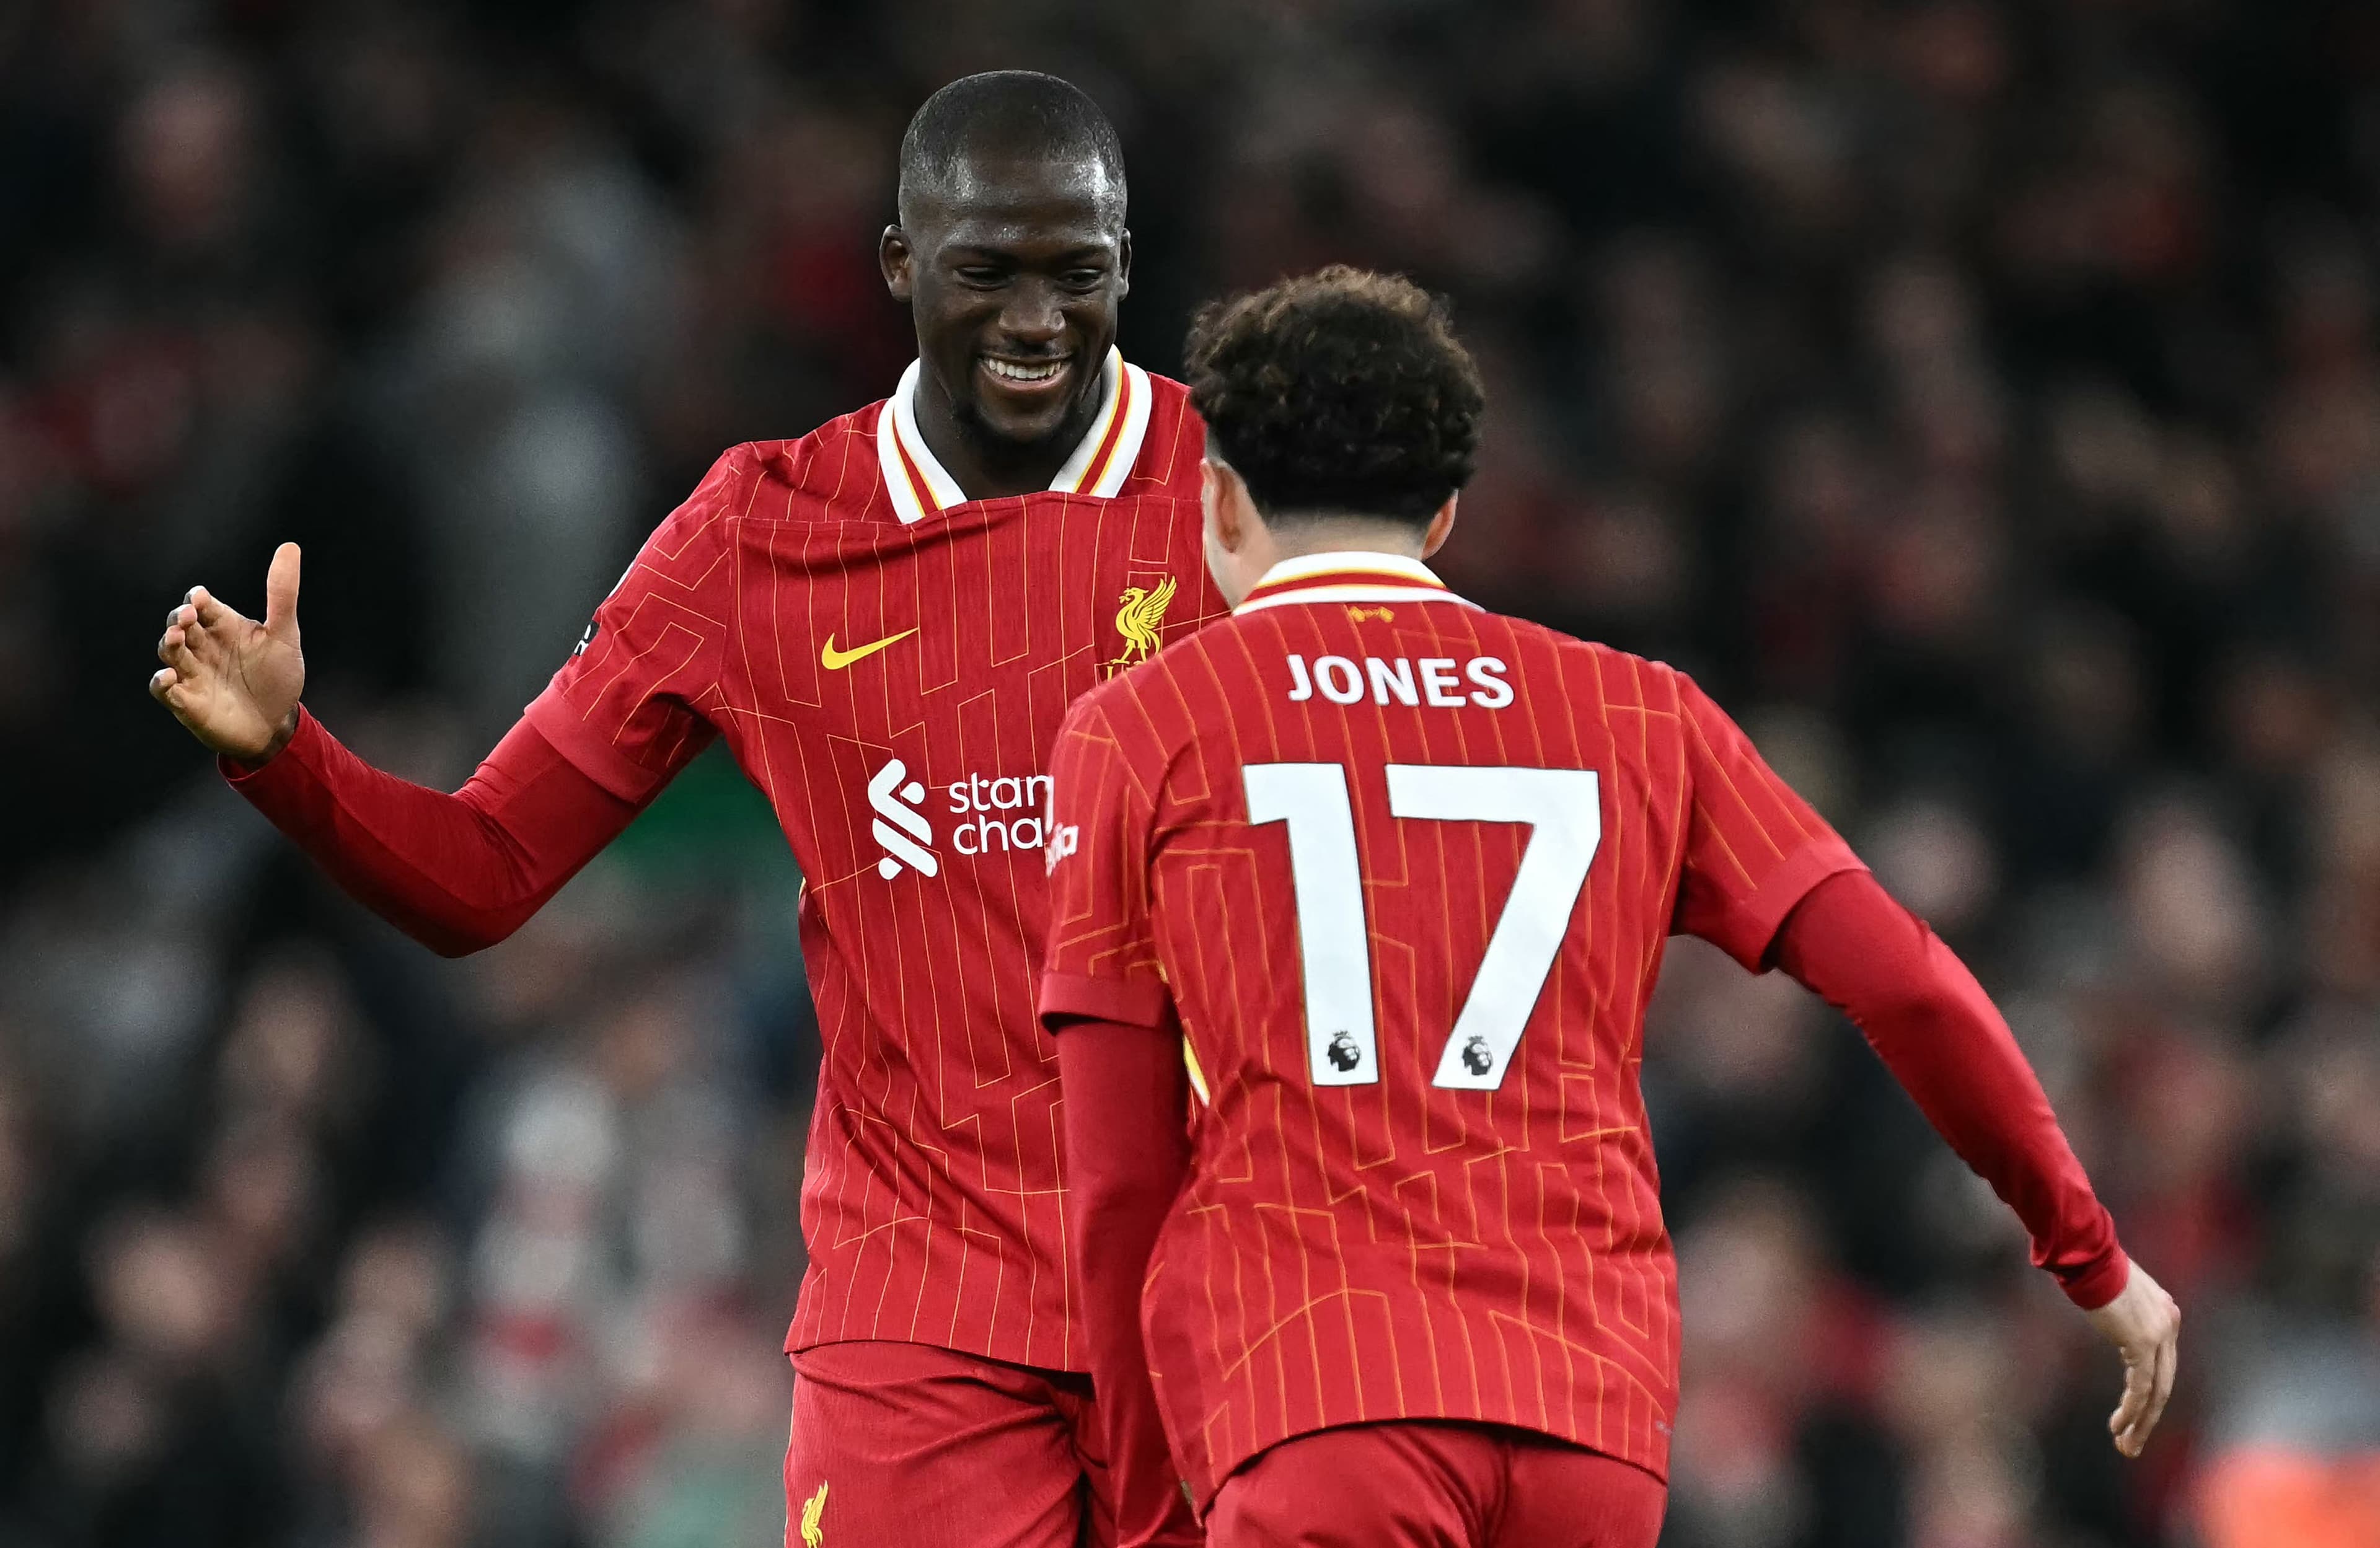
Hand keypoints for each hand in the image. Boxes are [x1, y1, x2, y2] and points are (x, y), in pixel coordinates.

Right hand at [150, 542, 305, 763]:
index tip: (199, 597)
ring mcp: (192, 673)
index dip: (198, 599)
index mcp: (223, 626)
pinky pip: (164, 689)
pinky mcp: (186, 701)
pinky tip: (169, 677)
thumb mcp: (284, 634)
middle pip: (181, 625)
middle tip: (187, 616)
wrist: (277, 724)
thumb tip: (290, 546)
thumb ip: (282, 594)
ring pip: (169, 653)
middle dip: (180, 619)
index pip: (203, 605)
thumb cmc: (278, 676)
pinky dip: (162, 682)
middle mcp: (202, 646)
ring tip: (175, 638)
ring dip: (169, 644)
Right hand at [2084, 1259, 2179, 1457]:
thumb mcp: (2115, 1291)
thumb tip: (2109, 1313)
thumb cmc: (2090, 1266)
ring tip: (2125, 1445)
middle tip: (2132, 1443)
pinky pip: (2142, 1386)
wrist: (2089, 1254)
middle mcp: (2169, 1325)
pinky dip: (2132, 1410)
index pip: (2161, 1363)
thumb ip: (2123, 1311)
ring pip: (2157, 1391)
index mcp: (2166, 1313)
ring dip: (2141, 1422)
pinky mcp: (2144, 1342)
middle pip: (2164, 1382)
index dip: (2147, 1392)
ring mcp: (2160, 1334)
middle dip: (2149, 1417)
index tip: (2131, 1413)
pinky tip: (2119, 1426)